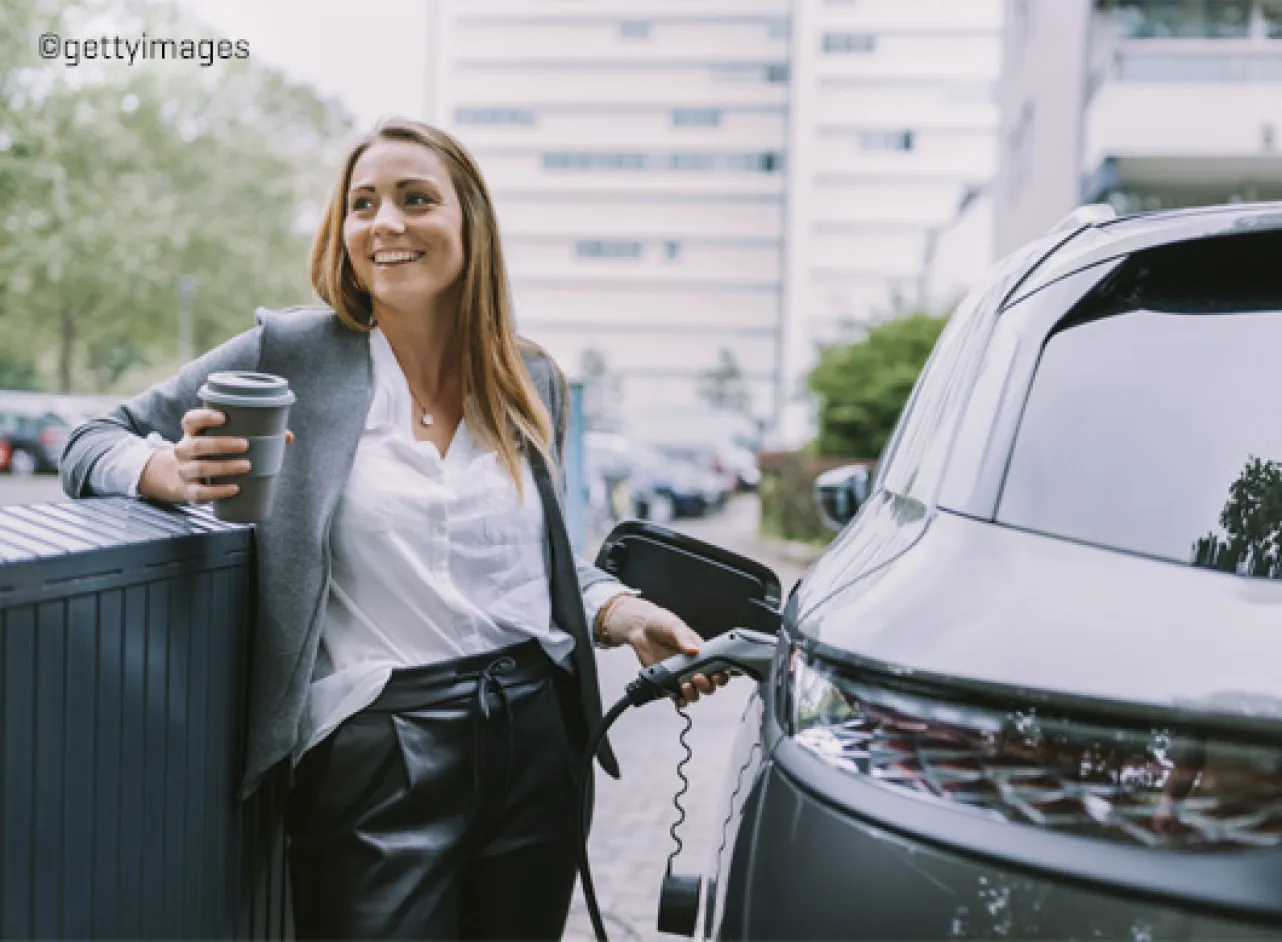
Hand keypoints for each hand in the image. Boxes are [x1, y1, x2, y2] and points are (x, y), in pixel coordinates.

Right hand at [139, 408, 292, 502]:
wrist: (187, 480)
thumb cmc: (215, 454)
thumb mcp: (225, 442)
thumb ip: (254, 435)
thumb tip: (287, 436)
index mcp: (193, 433)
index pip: (190, 420)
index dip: (204, 417)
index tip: (224, 417)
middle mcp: (184, 451)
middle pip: (196, 445)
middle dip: (221, 444)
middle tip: (246, 444)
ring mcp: (184, 471)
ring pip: (199, 468)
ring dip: (224, 467)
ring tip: (247, 466)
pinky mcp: (189, 491)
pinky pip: (200, 492)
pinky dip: (217, 491)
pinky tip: (235, 489)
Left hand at [603, 596, 729, 706]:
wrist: (641, 628)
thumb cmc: (662, 623)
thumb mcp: (675, 627)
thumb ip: (684, 639)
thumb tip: (694, 650)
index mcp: (701, 652)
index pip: (718, 668)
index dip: (721, 675)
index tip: (716, 675)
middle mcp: (693, 666)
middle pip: (709, 684)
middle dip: (706, 685)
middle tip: (697, 677)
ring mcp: (681, 675)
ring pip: (695, 693)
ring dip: (693, 694)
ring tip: (685, 686)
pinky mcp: (668, 682)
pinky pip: (677, 697)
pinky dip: (680, 701)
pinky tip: (678, 698)